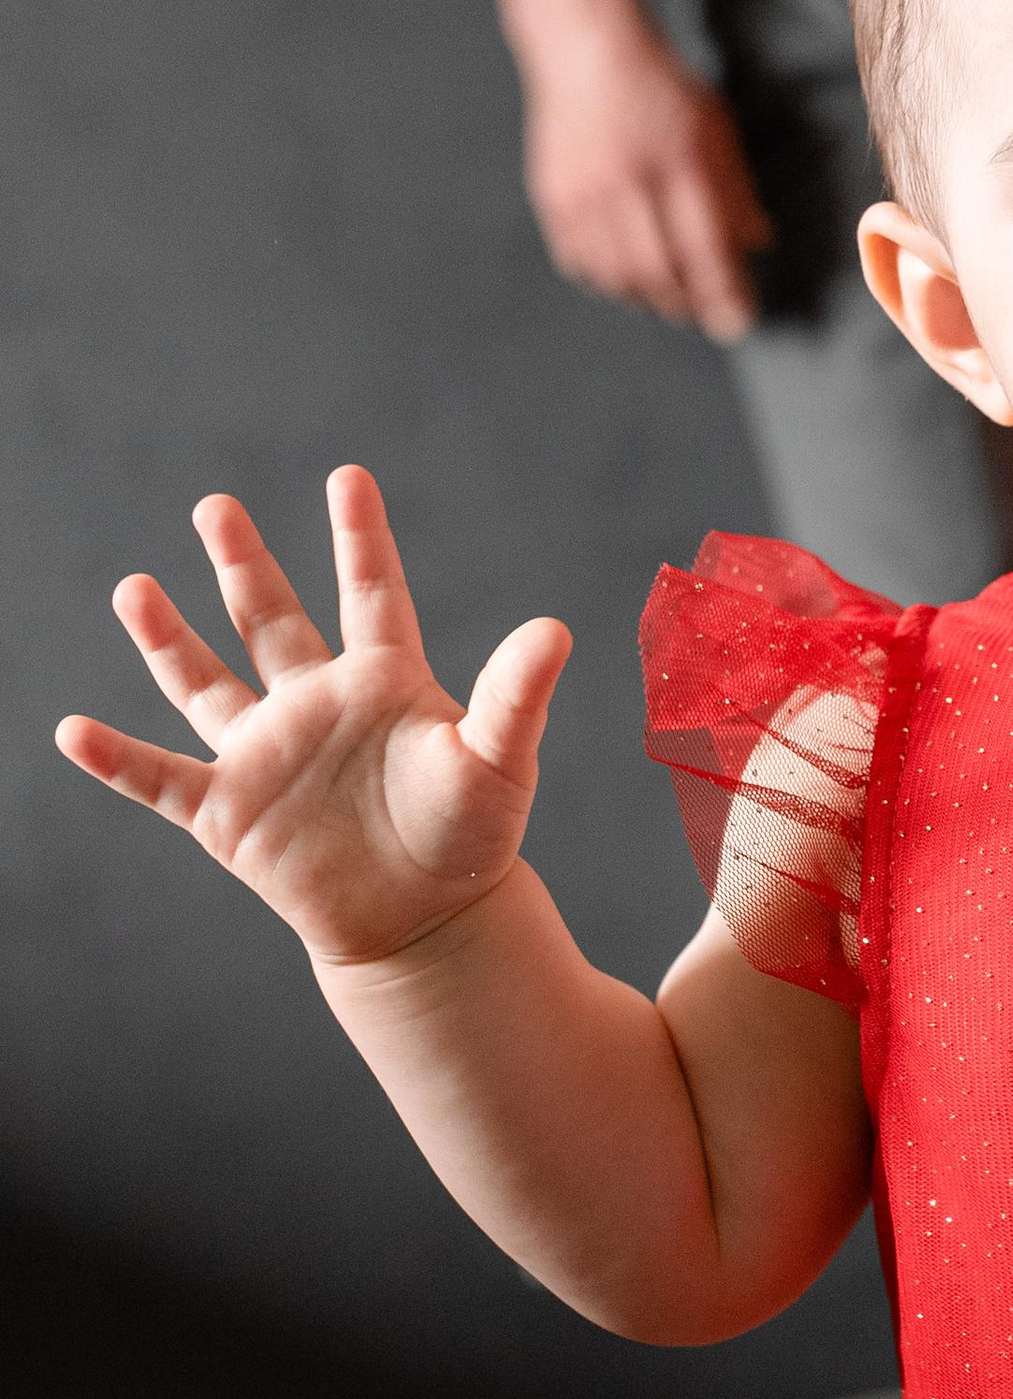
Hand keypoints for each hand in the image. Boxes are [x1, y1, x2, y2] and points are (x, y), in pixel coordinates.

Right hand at [55, 471, 571, 969]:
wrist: (427, 922)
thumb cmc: (470, 838)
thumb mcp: (498, 762)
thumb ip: (514, 696)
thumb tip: (554, 629)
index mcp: (385, 680)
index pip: (371, 593)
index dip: (360, 537)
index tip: (348, 475)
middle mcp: (316, 703)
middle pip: (271, 620)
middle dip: (243, 564)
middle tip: (216, 504)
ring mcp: (266, 754)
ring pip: (204, 684)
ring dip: (167, 639)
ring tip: (134, 587)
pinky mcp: (229, 813)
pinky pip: (160, 779)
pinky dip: (115, 760)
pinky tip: (72, 730)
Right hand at [520, 14, 769, 343]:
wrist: (587, 53)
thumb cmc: (661, 91)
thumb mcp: (715, 129)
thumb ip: (736, 188)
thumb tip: (756, 244)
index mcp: (678, 163)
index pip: (706, 248)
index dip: (724, 294)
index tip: (739, 321)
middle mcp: (628, 182)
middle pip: (659, 272)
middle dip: (687, 305)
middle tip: (707, 317)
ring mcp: (584, 193)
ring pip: (617, 275)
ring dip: (647, 300)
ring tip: (669, 302)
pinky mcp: (553, 198)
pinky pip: (580, 262)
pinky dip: (607, 281)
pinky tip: (626, 279)